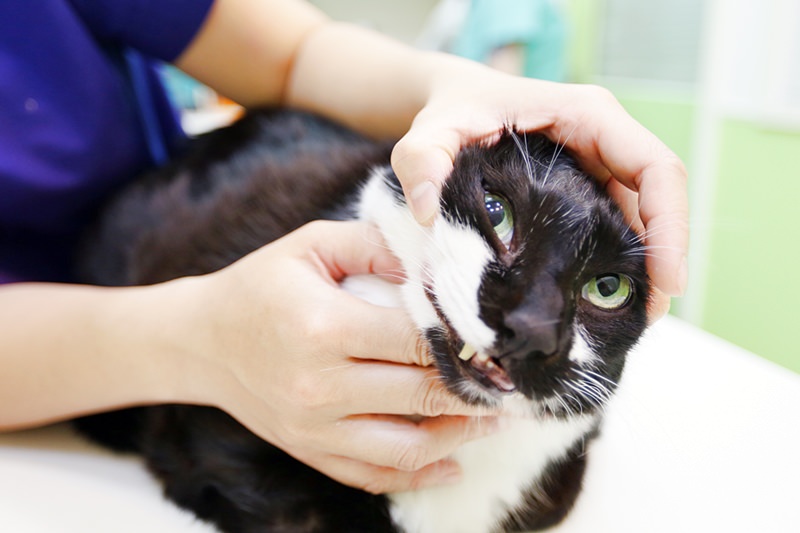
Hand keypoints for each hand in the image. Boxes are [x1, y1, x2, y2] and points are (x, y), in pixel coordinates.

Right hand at [182, 221, 499, 493]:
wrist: (202, 341)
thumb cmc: (261, 285)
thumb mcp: (313, 244)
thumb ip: (377, 245)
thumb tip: (435, 265)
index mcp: (323, 325)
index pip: (417, 340)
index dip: (467, 341)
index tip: (502, 339)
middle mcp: (320, 384)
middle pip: (422, 395)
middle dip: (478, 389)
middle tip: (516, 379)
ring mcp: (314, 427)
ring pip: (408, 446)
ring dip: (462, 435)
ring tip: (498, 418)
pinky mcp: (310, 450)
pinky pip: (374, 475)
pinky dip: (419, 475)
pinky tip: (453, 463)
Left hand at [391, 64, 687, 319]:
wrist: (452, 105)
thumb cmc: (450, 111)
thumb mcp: (428, 131)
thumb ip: (421, 161)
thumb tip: (427, 213)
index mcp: (588, 116)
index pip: (655, 167)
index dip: (671, 225)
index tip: (669, 282)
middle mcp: (604, 140)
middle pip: (658, 200)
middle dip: (662, 259)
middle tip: (647, 318)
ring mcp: (598, 165)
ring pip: (639, 219)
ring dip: (640, 269)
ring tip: (626, 322)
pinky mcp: (585, 188)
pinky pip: (613, 227)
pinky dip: (612, 264)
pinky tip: (595, 303)